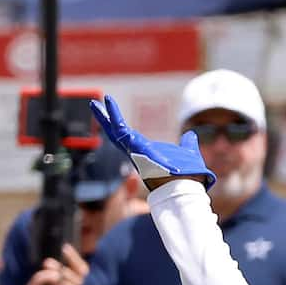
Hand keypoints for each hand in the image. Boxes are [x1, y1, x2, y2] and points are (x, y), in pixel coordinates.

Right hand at [89, 96, 211, 186]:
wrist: (186, 182)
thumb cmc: (186, 174)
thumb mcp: (188, 153)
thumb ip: (188, 144)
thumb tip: (192, 135)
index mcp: (145, 152)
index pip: (127, 138)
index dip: (118, 127)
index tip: (113, 117)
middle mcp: (136, 152)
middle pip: (114, 134)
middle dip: (104, 121)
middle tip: (95, 106)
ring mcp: (133, 149)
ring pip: (113, 131)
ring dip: (104, 117)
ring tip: (93, 103)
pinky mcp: (134, 146)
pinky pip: (120, 129)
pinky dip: (113, 115)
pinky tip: (108, 102)